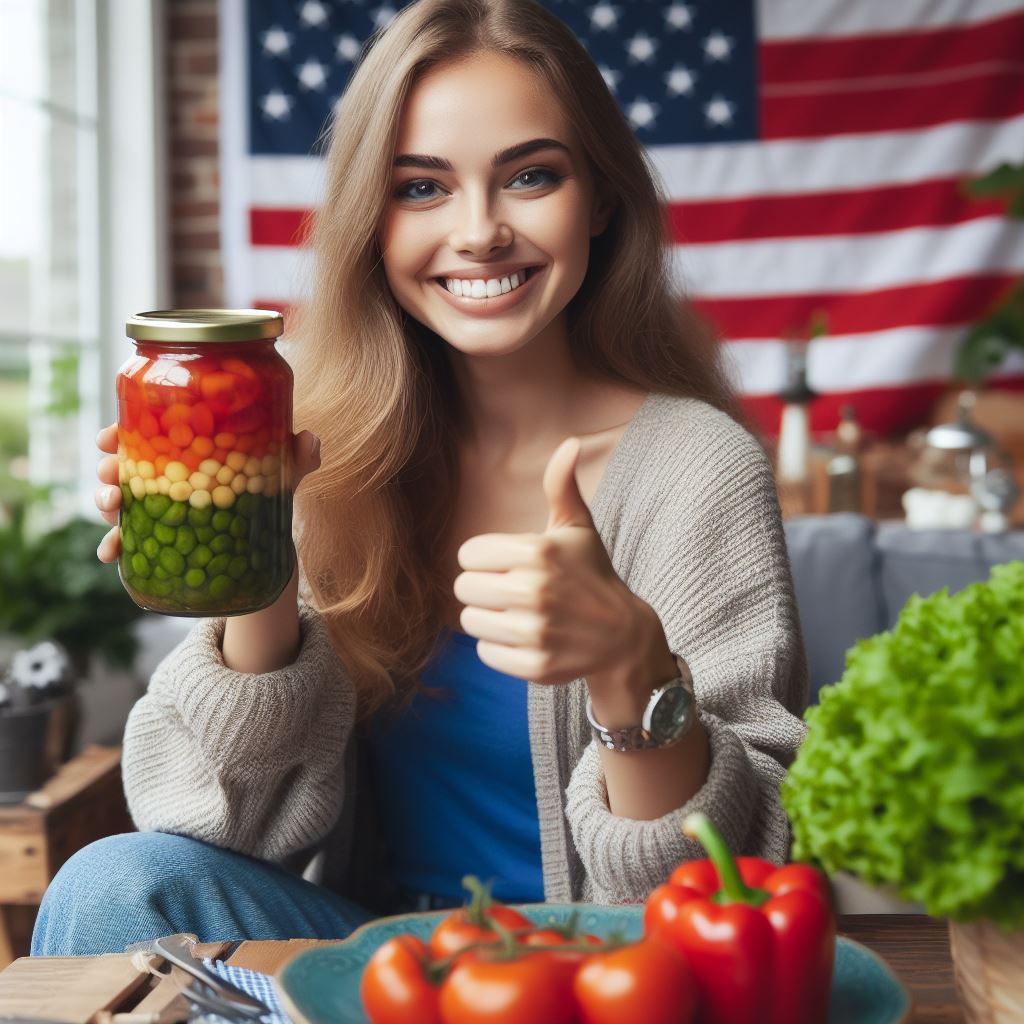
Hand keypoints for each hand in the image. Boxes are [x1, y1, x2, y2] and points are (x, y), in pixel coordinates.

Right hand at [93, 425, 320, 562]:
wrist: (267, 545)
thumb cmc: (266, 493)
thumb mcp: (281, 475)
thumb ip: (296, 458)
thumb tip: (311, 440)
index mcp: (184, 452)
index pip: (144, 434)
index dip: (120, 431)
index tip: (112, 435)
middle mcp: (163, 478)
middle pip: (123, 466)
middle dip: (109, 466)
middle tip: (111, 471)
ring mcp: (156, 511)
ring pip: (118, 502)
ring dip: (106, 502)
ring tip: (113, 505)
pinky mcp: (157, 542)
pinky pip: (128, 544)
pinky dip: (114, 547)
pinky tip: (110, 554)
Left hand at [454, 437, 647, 684]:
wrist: (623, 636)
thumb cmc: (591, 574)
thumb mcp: (578, 528)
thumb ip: (563, 486)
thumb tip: (571, 442)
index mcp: (538, 552)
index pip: (468, 554)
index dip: (486, 559)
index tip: (511, 565)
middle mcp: (535, 591)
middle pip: (463, 588)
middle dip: (482, 589)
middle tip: (511, 592)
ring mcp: (536, 632)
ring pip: (470, 622)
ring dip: (489, 619)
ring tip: (518, 616)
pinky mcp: (536, 666)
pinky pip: (486, 653)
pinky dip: (500, 649)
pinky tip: (527, 640)